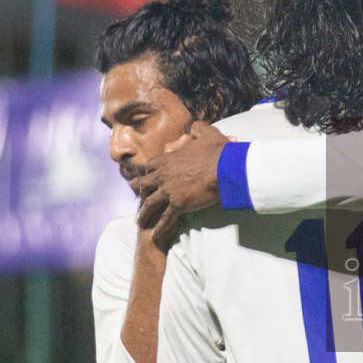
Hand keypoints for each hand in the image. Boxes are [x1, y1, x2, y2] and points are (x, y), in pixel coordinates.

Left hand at [135, 122, 231, 236]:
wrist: (226, 169)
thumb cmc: (218, 152)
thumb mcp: (206, 133)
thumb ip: (196, 129)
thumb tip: (193, 127)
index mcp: (167, 159)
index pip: (150, 166)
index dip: (147, 172)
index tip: (144, 175)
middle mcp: (163, 175)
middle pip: (144, 185)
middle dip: (140, 191)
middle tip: (137, 196)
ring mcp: (169, 191)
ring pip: (150, 204)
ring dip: (144, 214)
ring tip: (141, 221)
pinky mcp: (178, 205)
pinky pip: (166, 219)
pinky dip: (159, 228)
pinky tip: (155, 235)